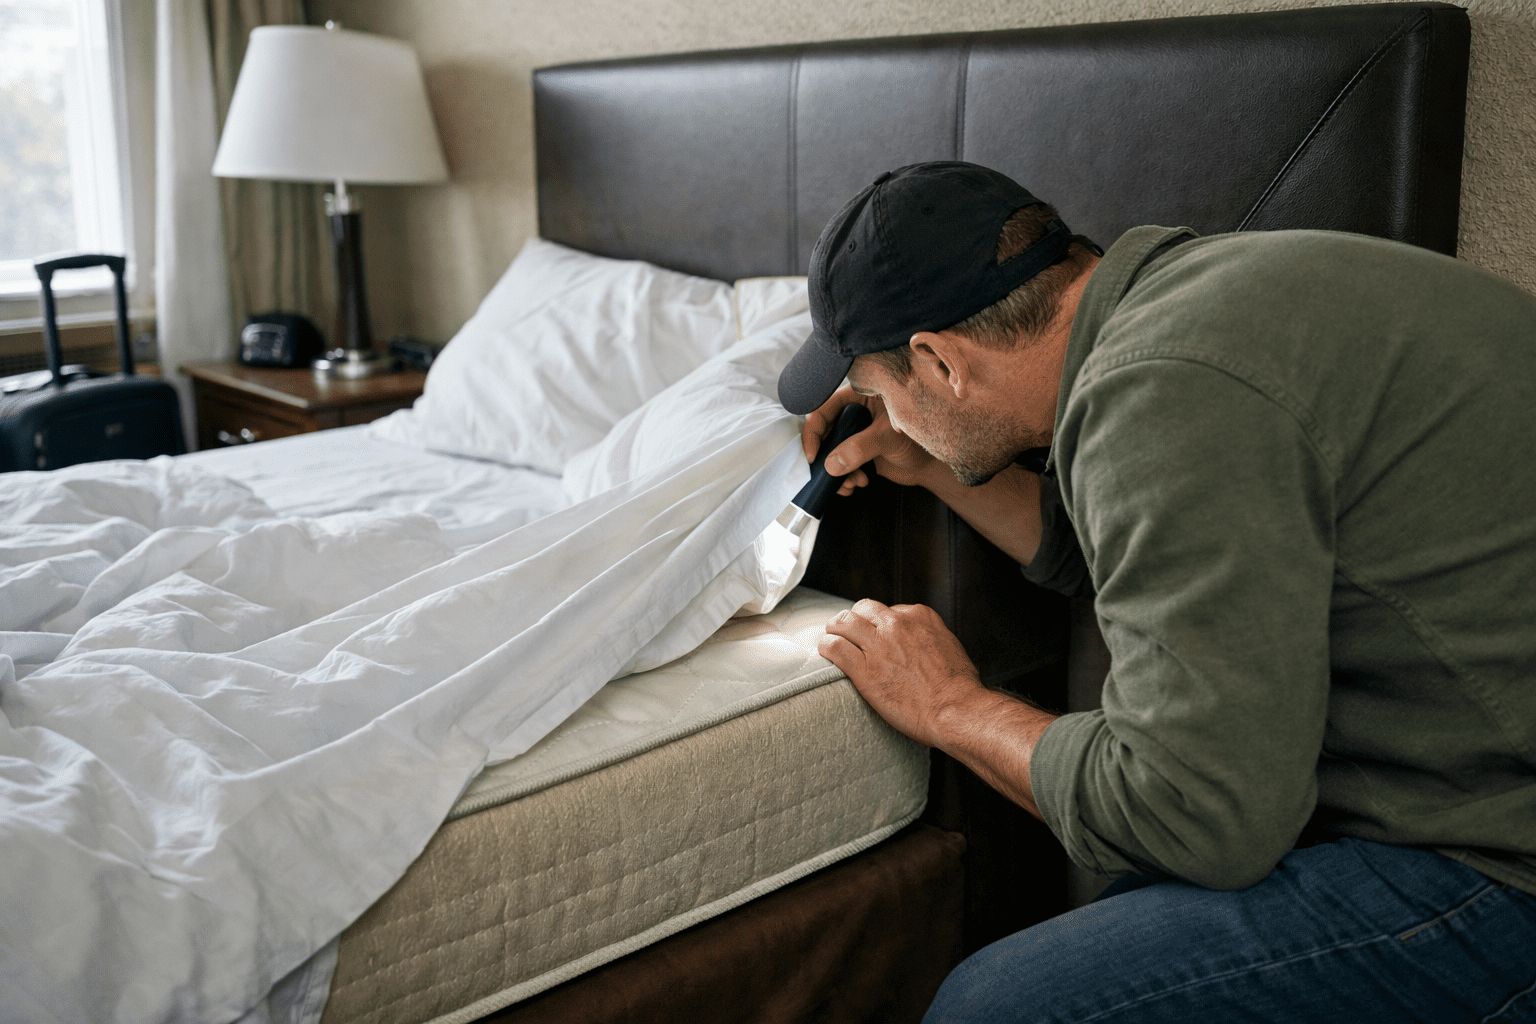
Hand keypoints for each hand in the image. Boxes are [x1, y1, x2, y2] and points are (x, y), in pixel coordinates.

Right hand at [801, 388, 938, 494]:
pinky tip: (858, 484)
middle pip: (823, 434)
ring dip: (836, 473)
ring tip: (852, 483)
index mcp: (857, 397)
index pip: (823, 409)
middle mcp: (852, 414)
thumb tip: (832, 465)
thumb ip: (860, 448)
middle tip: (831, 476)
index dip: (813, 432)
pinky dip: (844, 478)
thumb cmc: (918, 439)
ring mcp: (854, 435)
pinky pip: (839, 466)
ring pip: (829, 453)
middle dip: (825, 458)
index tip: (813, 456)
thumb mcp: (887, 437)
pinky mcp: (857, 454)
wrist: (931, 464)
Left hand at [819, 598, 984, 747]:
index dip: (879, 623)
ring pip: (843, 622)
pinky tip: (824, 651)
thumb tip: (921, 645)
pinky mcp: (863, 668)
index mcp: (919, 617)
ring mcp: (878, 644)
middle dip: (855, 619)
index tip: (876, 634)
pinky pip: (834, 647)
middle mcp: (896, 624)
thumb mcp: (949, 647)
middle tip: (849, 631)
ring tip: (830, 636)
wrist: (954, 709)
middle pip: (864, 609)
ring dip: (835, 628)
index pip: (888, 610)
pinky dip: (826, 647)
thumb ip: (930, 639)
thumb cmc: (958, 687)